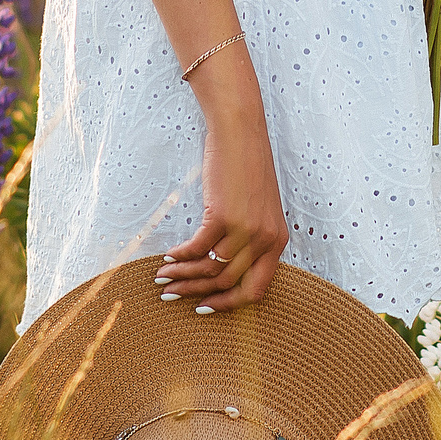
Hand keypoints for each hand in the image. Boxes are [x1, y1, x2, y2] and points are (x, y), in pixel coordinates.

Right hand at [155, 72, 287, 312]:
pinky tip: (167, 257)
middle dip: (196, 293)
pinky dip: (179, 256)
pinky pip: (197, 248)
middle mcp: (265, 239)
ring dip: (182, 276)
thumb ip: (251, 239)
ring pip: (210, 269)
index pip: (256, 290)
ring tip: (162, 277)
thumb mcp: (260, 209)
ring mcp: (245, 229)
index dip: (228, 304)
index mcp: (278, 241)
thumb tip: (222, 270)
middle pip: (228, 283)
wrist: (241, 133)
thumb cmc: (247, 168)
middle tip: (172, 294)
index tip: (204, 306)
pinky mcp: (223, 215)